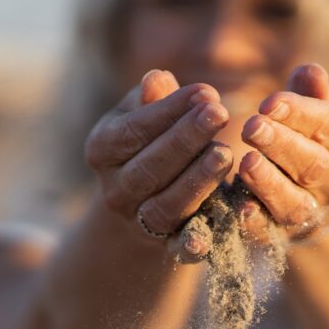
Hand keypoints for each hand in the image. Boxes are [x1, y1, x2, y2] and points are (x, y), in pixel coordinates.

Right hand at [84, 70, 233, 253]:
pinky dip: (192, 245)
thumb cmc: (147, 139)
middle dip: (186, 139)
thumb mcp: (141, 114)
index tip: (205, 92)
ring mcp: (137, 222)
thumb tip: (158, 79)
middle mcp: (115, 190)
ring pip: (165, 206)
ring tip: (226, 152)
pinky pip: (177, 249)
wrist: (139, 199)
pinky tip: (208, 237)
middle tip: (219, 113)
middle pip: (149, 167)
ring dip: (196, 180)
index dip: (169, 111)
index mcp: (102, 150)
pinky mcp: (165, 248)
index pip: (134, 130)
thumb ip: (152, 99)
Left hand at [237, 63, 328, 240]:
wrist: (321, 188)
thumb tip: (309, 71)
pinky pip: (272, 230)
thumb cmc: (313, 132)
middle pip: (312, 164)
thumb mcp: (319, 106)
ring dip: (269, 183)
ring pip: (295, 201)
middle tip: (251, 126)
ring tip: (246, 162)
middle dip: (281, 145)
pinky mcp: (286, 230)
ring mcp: (313, 207)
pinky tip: (241, 207)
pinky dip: (257, 221)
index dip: (300, 113)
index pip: (328, 124)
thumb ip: (311, 90)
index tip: (269, 102)